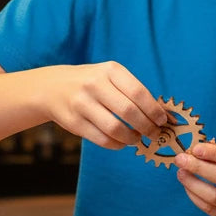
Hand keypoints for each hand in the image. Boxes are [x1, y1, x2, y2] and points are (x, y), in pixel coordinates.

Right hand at [42, 62, 166, 149]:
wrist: (52, 87)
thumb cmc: (92, 83)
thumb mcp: (110, 76)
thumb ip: (132, 91)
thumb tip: (161, 115)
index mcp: (110, 70)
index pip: (139, 92)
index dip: (154, 110)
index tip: (162, 120)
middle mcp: (94, 84)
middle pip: (129, 112)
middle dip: (147, 127)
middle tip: (155, 134)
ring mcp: (81, 103)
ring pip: (115, 128)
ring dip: (132, 138)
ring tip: (138, 139)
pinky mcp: (73, 122)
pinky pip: (101, 139)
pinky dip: (117, 144)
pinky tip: (122, 143)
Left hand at [175, 142, 215, 215]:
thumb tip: (199, 150)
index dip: (214, 153)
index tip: (195, 149)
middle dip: (198, 167)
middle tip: (180, 159)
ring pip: (215, 197)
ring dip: (194, 184)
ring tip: (181, 173)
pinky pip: (212, 210)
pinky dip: (196, 198)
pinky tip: (188, 187)